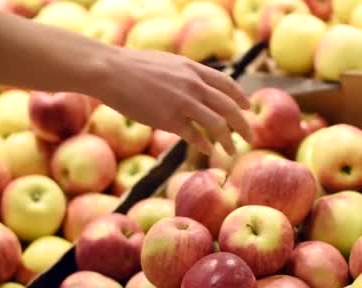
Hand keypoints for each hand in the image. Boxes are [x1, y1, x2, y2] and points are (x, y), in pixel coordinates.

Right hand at [93, 47, 252, 154]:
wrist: (110, 70)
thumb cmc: (132, 67)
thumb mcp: (167, 62)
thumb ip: (185, 73)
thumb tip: (195, 84)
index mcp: (193, 69)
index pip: (227, 83)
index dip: (240, 97)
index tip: (247, 108)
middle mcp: (193, 84)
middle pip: (229, 106)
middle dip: (244, 124)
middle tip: (251, 137)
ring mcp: (183, 102)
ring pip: (217, 124)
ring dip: (228, 140)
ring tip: (232, 152)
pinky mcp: (169, 119)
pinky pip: (195, 136)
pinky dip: (205, 145)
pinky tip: (208, 152)